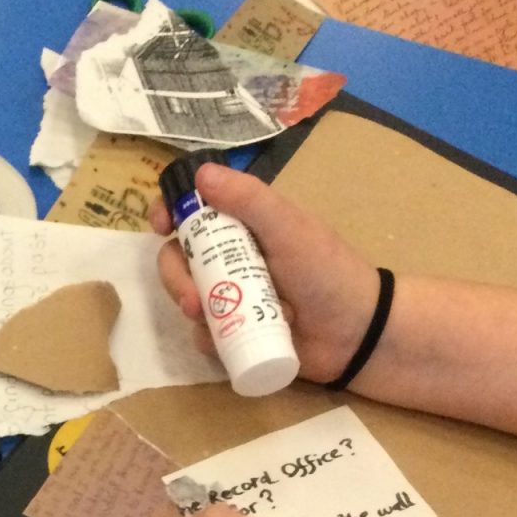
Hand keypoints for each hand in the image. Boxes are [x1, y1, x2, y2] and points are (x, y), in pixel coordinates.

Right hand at [150, 162, 378, 385]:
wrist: (355, 333)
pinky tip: (233, 341)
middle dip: (176, 278)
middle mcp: (229, 259)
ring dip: (192, 310)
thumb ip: (249, 199)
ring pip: (185, 299)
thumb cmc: (327, 271)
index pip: (192, 211)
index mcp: (242, 226)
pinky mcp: (232, 334)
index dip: (169, 213)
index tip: (161, 225)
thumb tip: (201, 175)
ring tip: (215, 322)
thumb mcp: (290, 228)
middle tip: (193, 298)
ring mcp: (229, 298)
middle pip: (177, 259)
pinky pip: (201, 336)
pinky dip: (211, 340)